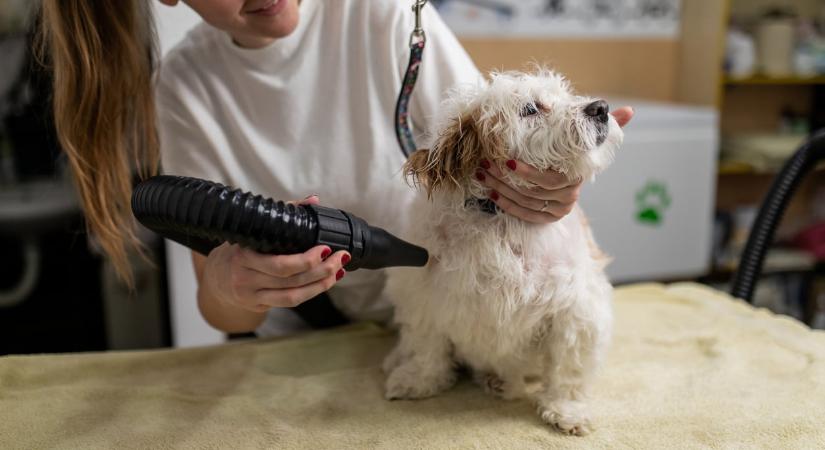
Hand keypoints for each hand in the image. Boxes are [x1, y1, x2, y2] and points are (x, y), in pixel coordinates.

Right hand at [199, 195, 349, 312]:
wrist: (216, 277)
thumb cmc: (241, 249)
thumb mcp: (257, 229)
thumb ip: (286, 212)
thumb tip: (313, 201)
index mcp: (244, 255)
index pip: (280, 263)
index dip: (306, 259)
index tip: (325, 248)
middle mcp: (246, 277)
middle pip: (291, 279)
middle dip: (321, 270)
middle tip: (340, 258)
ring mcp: (252, 295)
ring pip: (293, 295)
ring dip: (321, 284)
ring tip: (338, 272)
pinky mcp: (259, 305)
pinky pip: (289, 302)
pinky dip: (311, 292)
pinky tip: (325, 283)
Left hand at [478, 106, 633, 223]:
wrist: (574, 174)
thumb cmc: (577, 151)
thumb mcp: (590, 137)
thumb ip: (606, 124)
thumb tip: (631, 111)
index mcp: (577, 178)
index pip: (548, 180)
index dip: (526, 173)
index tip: (506, 160)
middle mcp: (568, 197)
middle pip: (531, 192)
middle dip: (505, 178)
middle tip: (486, 163)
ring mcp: (557, 210)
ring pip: (524, 202)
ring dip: (499, 189)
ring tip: (482, 174)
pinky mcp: (547, 218)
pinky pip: (523, 214)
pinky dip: (505, 204)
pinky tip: (490, 193)